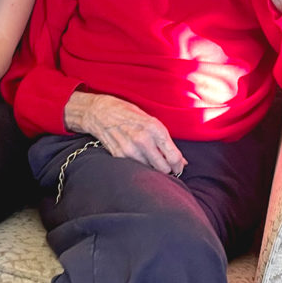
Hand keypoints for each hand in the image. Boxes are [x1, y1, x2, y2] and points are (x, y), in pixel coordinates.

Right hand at [65, 92, 185, 174]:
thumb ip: (165, 140)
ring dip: (152, 168)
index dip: (178, 165)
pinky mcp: (119, 156)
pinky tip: (137, 156)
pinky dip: (139, 166)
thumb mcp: (150, 120)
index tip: (178, 167)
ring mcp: (130, 149)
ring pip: (150, 170)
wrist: (100, 112)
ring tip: (149, 158)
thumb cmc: (127, 113)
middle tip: (166, 166)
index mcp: (154, 128)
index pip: (173, 156)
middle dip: (167, 169)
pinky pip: (136, 168)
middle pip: (163, 168)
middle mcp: (143, 139)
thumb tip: (181, 160)